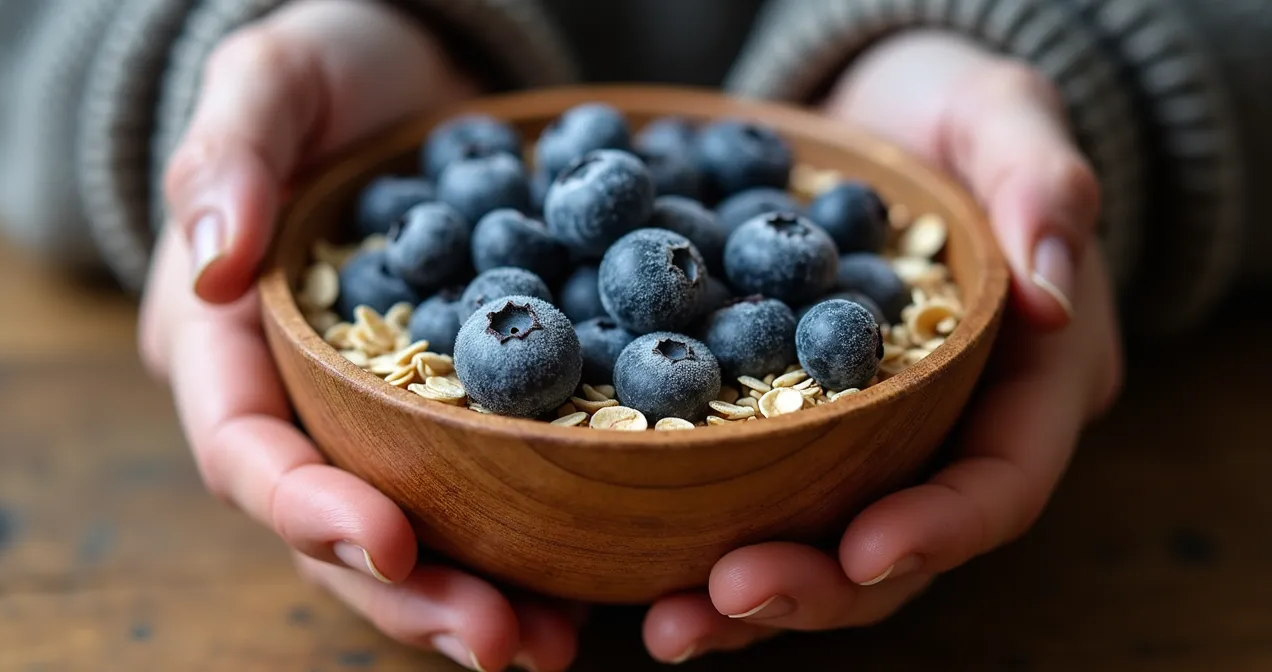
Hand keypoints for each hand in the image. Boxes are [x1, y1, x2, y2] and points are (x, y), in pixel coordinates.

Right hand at [138, 2, 579, 668]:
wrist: (414, 74)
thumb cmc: (329, 69)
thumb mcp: (273, 77)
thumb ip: (233, 156)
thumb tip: (214, 264)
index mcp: (227, 342)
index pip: (245, 447)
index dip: (304, 506)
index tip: (386, 540)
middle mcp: (298, 401)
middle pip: (330, 526)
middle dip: (408, 592)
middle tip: (498, 641)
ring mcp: (378, 414)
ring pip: (411, 533)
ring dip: (476, 596)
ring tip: (553, 645)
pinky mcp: (457, 407)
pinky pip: (484, 485)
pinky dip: (529, 539)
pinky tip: (593, 579)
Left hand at [641, 31, 1123, 661]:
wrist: (874, 115)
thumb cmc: (956, 108)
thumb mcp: (1007, 114)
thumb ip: (1042, 184)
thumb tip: (1051, 291)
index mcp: (1030, 384)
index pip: (1002, 481)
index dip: (940, 527)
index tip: (863, 551)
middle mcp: (951, 434)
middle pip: (902, 545)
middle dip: (819, 587)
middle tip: (722, 602)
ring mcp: (871, 441)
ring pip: (822, 543)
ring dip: (748, 594)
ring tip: (666, 623)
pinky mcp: (795, 426)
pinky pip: (757, 493)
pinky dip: (703, 528)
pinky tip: (634, 561)